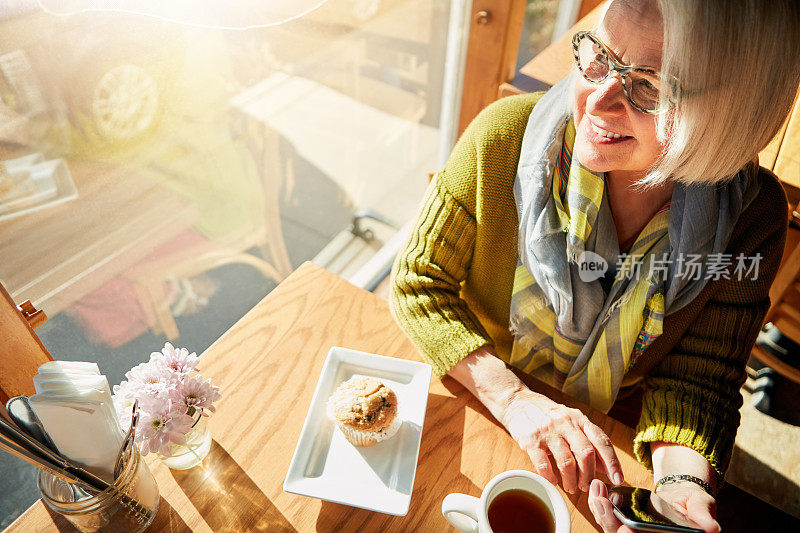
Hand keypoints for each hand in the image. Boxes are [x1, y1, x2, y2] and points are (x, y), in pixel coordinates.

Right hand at [501, 390, 622, 493]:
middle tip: (587, 487)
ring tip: (571, 487)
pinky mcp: (530, 440)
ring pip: (567, 462)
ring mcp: (548, 431)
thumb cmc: (548, 415)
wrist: (518, 402)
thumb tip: (605, 466)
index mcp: (579, 419)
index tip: (617, 479)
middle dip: (589, 476)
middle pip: (586, 453)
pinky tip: (552, 481)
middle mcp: (566, 423)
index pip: (601, 441)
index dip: (612, 462)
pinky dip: (550, 477)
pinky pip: (544, 465)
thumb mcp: (571, 422)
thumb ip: (588, 441)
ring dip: (571, 480)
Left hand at [588, 479, 720, 532]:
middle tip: (602, 502)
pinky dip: (601, 504)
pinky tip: (598, 489)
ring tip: (597, 489)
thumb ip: (703, 515)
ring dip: (601, 509)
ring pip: (611, 528)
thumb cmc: (694, 506)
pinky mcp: (623, 523)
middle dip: (609, 521)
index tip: (625, 530)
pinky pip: (607, 517)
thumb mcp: (701, 505)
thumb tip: (711, 528)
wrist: (683, 499)